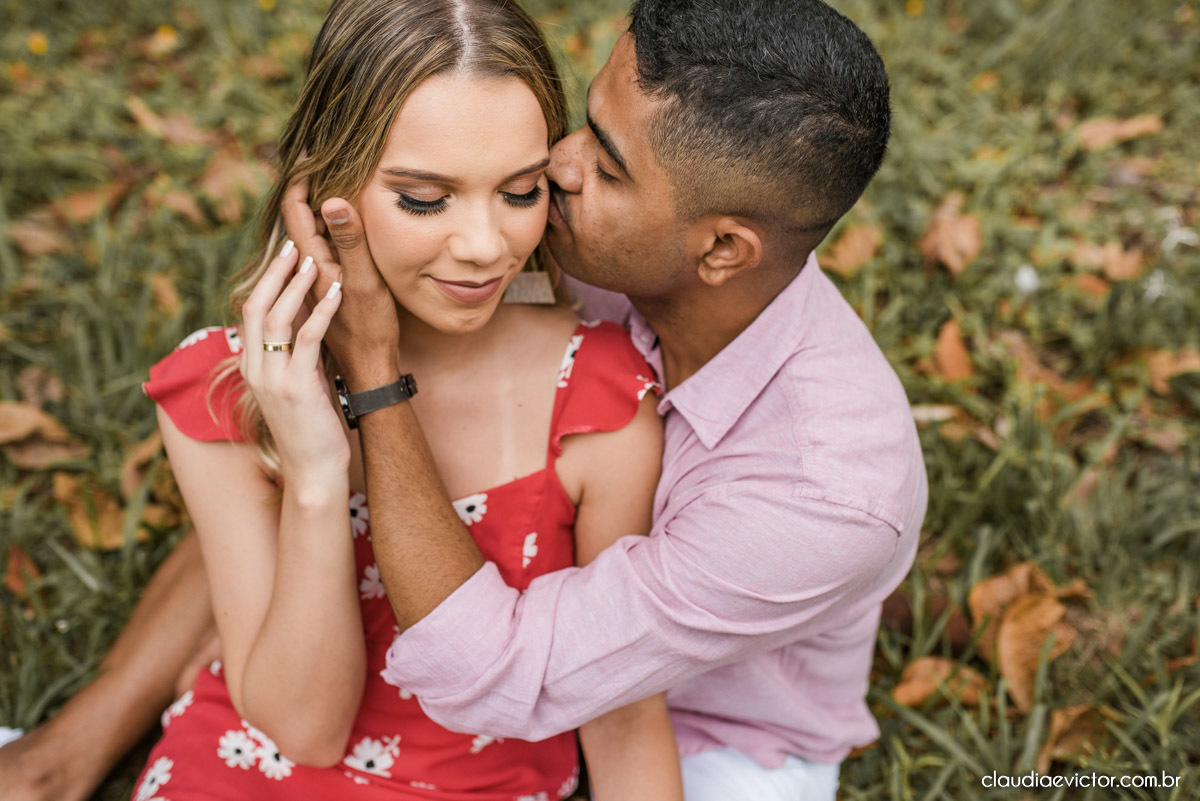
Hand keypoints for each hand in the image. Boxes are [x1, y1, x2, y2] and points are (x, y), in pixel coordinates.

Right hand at [240, 239, 349, 488]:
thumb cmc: (311, 431)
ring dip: (296, 284)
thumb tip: (305, 329)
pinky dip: (322, 310)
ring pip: (277, 318)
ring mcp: (272, 378)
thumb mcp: (297, 387)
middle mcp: (255, 370)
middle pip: (256, 307)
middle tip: (294, 244)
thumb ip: (294, 359)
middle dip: (275, 273)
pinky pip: (307, 338)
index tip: (285, 256)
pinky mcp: (297, 386)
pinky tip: (337, 291)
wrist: (313, 472)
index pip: (251, 314)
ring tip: (314, 258)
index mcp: (251, 368)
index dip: (266, 282)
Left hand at [281, 176, 400, 391]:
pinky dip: (330, 228)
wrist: (369, 368)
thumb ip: (349, 242)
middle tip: (322, 156)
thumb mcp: (363, 282)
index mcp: (309, 262)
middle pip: (299, 217)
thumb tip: (333, 200)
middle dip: (308, 186)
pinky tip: (344, 222)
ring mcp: (315, 277)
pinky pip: (323, 248)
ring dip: (319, 206)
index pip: (294, 210)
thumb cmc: (368, 328)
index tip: (309, 152)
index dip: (299, 179)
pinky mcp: (327, 286)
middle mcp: (307, 267)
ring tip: (331, 179)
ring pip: (311, 232)